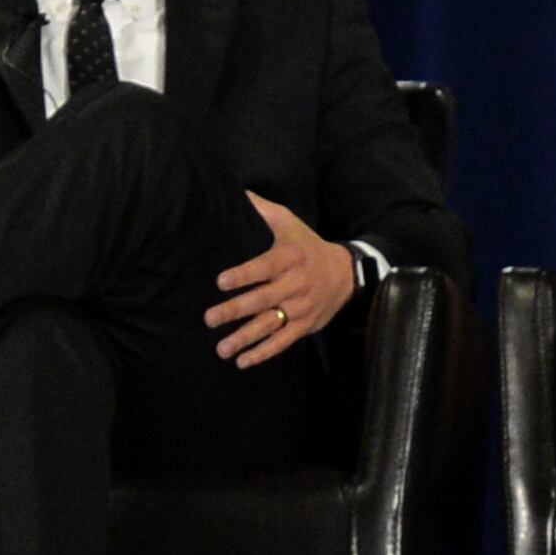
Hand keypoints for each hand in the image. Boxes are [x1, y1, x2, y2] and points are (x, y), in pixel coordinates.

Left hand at [210, 193, 358, 365]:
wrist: (345, 273)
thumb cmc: (307, 245)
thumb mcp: (290, 223)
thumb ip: (263, 210)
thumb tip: (238, 193)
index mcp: (290, 258)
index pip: (264, 267)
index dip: (244, 275)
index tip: (221, 281)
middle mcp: (296, 284)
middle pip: (263, 300)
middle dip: (235, 310)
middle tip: (210, 319)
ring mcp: (301, 307)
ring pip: (270, 325)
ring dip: (245, 338)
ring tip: (221, 348)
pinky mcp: (304, 325)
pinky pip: (283, 341)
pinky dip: (264, 353)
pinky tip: (242, 361)